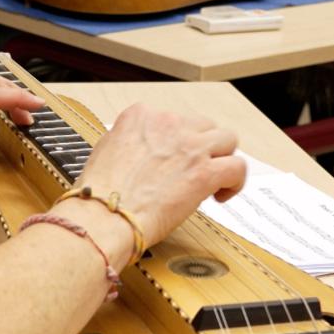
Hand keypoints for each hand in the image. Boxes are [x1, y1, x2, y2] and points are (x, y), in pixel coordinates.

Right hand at [71, 104, 245, 249]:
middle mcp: (167, 124)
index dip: (175, 141)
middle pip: (202, 125)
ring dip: (221, 158)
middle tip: (192, 170)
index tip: (171, 159)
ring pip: (226, 139)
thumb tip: (138, 153)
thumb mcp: (104, 152)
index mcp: (139, 117)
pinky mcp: (205, 172)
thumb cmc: (97, 195)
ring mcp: (189, 146)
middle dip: (200, 147)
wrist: (104, 216)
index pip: (170, 118)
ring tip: (213, 179)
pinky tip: (221, 194)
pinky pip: (237, 167)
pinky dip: (234, 181)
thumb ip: (126, 143)